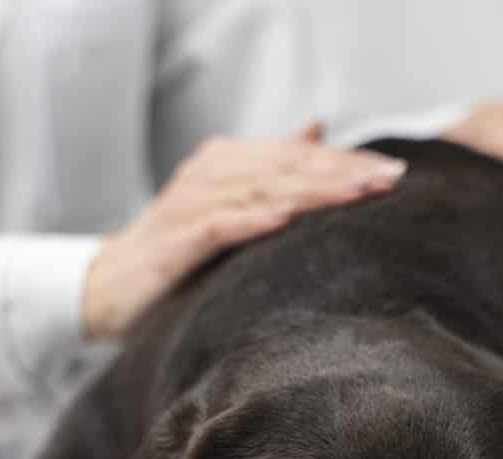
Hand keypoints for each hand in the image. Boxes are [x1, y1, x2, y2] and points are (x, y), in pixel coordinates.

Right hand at [83, 123, 408, 339]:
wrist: (109, 286)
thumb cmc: (176, 248)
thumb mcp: (227, 202)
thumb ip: (271, 167)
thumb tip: (317, 129)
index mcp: (225, 161)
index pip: (296, 155)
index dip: (345, 161)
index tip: (394, 173)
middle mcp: (208, 173)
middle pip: (284, 167)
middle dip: (339, 173)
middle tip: (388, 181)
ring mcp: (187, 204)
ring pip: (258, 191)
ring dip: (309, 192)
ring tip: (354, 194)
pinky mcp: (173, 241)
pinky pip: (217, 225)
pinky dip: (251, 220)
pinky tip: (284, 218)